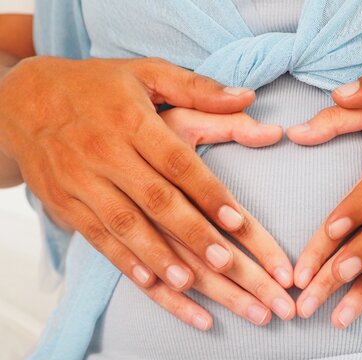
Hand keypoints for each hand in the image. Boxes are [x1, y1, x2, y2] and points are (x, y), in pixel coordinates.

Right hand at [0, 57, 294, 310]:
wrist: (25, 99)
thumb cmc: (99, 86)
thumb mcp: (148, 73)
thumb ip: (199, 88)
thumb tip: (249, 97)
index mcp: (132, 120)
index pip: (177, 161)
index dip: (209, 192)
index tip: (238, 221)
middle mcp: (105, 152)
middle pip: (155, 199)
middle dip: (192, 233)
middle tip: (226, 263)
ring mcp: (80, 181)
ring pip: (124, 225)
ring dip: (158, 256)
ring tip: (189, 281)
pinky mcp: (63, 202)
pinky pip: (95, 237)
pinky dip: (123, 261)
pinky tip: (148, 281)